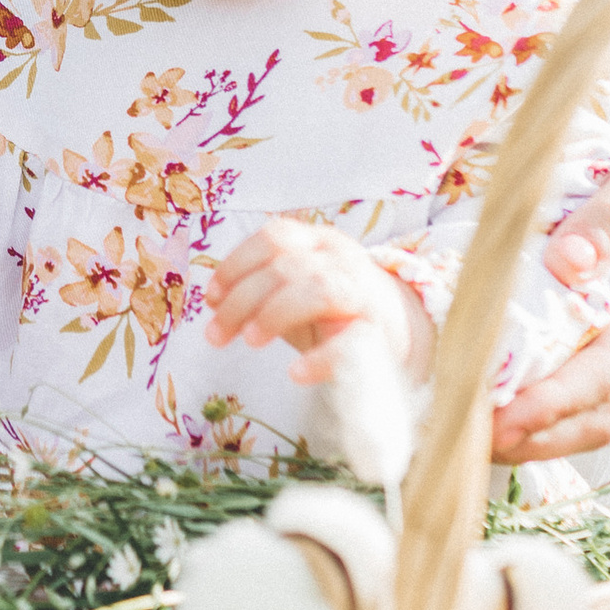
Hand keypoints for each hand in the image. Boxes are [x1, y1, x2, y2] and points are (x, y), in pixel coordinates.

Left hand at [205, 216, 431, 375]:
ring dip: (276, 314)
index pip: (276, 236)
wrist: (398, 330)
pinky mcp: (380, 335)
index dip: (237, 264)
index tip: (211, 297)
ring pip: (319, 290)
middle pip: (287, 267)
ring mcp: (363, 295)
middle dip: (243, 300)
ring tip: (251, 341)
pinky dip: (320, 358)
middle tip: (216, 335)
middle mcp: (343, 260)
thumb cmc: (332, 309)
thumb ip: (259, 285)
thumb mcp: (295, 287)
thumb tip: (212, 298)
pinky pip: (352, 342)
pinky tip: (296, 373)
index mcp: (319, 241)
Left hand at [490, 58, 609, 462]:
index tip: (500, 417)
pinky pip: (587, 385)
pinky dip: (543, 404)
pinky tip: (491, 402)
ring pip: (597, 411)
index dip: (558, 399)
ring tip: (469, 437)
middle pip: (607, 411)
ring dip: (539, 434)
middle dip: (541, 436)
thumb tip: (567, 264)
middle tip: (466, 442)